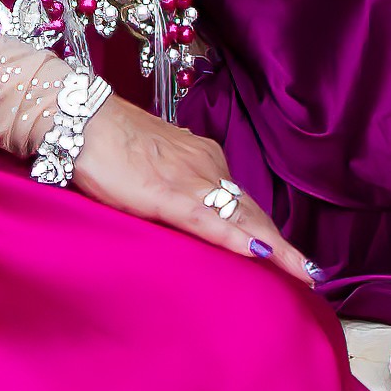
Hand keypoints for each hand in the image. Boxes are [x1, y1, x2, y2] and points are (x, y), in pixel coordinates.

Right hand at [68, 96, 317, 285]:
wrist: (82, 118)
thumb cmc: (109, 143)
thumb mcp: (152, 166)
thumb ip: (173, 186)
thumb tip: (184, 209)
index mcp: (203, 161)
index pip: (241, 201)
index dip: (265, 229)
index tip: (287, 254)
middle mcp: (206, 168)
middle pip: (251, 212)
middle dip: (280, 245)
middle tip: (308, 273)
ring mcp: (190, 181)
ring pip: (241, 217)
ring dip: (273, 247)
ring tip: (300, 273)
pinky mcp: (168, 194)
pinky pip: (209, 220)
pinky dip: (235, 238)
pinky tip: (258, 254)